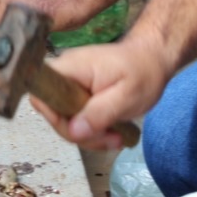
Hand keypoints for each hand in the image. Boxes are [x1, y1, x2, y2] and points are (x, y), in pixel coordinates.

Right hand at [29, 40, 168, 149]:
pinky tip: (112, 133)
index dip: (55, 117)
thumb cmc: (143, 71)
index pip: (42, 94)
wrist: (153, 58)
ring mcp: (70, 85)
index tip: (83, 128)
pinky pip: (75, 117)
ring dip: (89, 135)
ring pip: (65, 119)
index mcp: (70, 68)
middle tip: (111, 138)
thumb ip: (99, 113)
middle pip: (53, 112)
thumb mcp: (126, 96)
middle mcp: (64, 74)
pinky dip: (91, 130)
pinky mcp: (77, 94)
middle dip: (80, 133)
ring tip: (117, 138)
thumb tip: (74, 132)